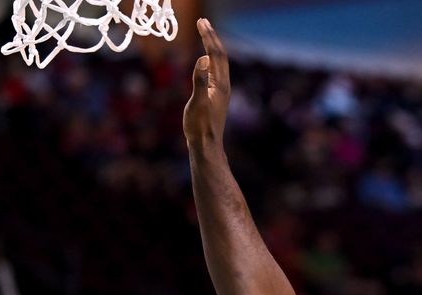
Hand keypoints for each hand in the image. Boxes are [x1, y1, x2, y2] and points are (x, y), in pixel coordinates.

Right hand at [183, 18, 229, 148]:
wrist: (206, 146)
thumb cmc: (199, 126)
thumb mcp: (197, 102)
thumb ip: (200, 80)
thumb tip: (204, 58)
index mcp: (220, 84)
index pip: (216, 54)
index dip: (209, 37)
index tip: (201, 21)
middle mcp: (224, 85)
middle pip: (220, 56)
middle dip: (211, 37)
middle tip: (203, 21)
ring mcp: (221, 91)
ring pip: (219, 63)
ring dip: (212, 46)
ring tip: (205, 34)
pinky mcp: (216, 97)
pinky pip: (215, 72)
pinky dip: (210, 59)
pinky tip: (205, 60)